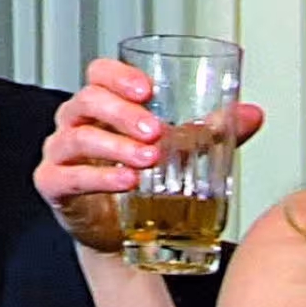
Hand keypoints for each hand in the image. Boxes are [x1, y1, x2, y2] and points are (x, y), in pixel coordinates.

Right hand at [33, 58, 263, 252]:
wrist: (120, 233)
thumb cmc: (142, 180)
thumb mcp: (179, 150)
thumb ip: (212, 131)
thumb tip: (251, 114)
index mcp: (103, 105)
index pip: (99, 73)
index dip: (118, 75)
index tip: (148, 88)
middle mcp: (75, 122)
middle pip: (87, 100)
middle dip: (123, 113)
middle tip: (156, 130)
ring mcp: (60, 153)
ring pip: (77, 136)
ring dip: (115, 145)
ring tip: (149, 159)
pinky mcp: (54, 184)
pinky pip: (68, 175)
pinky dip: (98, 177)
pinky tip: (126, 182)